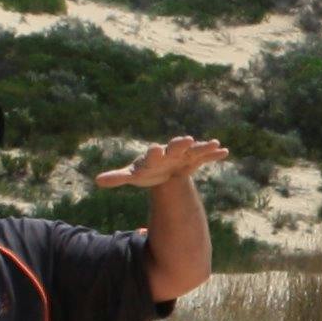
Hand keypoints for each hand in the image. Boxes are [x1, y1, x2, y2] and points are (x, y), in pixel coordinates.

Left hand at [95, 136, 232, 193]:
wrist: (164, 166)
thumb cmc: (147, 171)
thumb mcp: (133, 175)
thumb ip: (117, 177)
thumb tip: (97, 181)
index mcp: (154, 156)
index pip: (153, 153)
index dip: (154, 152)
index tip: (155, 150)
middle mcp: (170, 152)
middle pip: (175, 147)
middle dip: (180, 144)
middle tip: (186, 140)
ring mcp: (184, 154)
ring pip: (194, 149)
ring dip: (203, 146)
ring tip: (213, 142)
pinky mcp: (195, 158)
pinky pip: (205, 156)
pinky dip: (214, 154)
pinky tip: (224, 152)